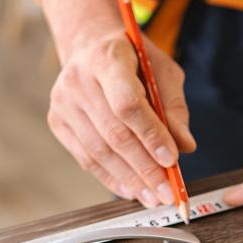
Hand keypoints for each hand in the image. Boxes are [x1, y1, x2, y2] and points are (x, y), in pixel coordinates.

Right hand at [47, 32, 195, 206]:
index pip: (127, 103)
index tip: (171, 160)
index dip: (150, 135)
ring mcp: (63, 102)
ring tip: (152, 197)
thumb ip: (174, 107)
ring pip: (99, 151)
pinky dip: (110, 178)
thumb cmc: (133, 59)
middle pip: (114, 133)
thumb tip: (185, 146)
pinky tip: (131, 189)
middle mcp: (78, 80)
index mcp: (108, 59)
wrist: (89, 45)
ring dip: (129, 179)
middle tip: (167, 192)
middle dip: (144, 167)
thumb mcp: (162, 71)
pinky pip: (86, 158)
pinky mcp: (57, 121)